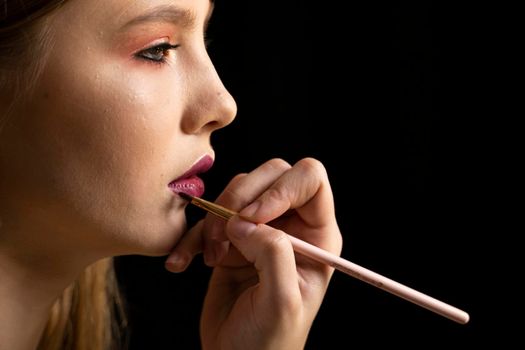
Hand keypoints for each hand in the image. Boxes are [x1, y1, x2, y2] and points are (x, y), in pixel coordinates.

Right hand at [166, 158, 341, 349]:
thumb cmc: (270, 341)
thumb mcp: (281, 301)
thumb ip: (273, 253)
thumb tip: (245, 221)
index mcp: (318, 236)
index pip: (310, 180)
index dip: (281, 188)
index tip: (253, 216)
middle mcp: (292, 225)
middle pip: (272, 174)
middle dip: (240, 198)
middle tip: (225, 235)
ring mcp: (260, 230)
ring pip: (238, 191)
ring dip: (215, 220)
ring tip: (212, 257)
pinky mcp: (231, 240)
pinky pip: (209, 218)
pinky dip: (192, 237)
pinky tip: (181, 262)